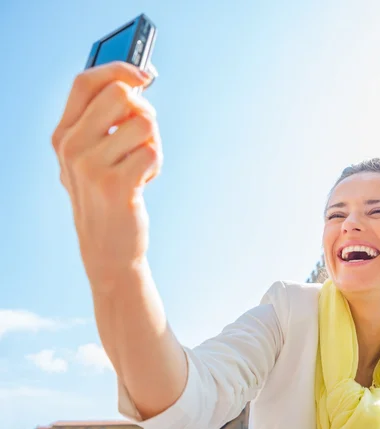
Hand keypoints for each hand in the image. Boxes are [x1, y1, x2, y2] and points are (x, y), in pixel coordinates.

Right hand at [52, 61, 161, 291]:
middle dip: (145, 112)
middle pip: (120, 95)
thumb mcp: (94, 156)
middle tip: (142, 138)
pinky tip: (142, 182)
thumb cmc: (107, 194)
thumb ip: (105, 120)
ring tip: (140, 166)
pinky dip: (155, 165)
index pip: (86, 81)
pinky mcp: (116, 185)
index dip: (118, 69)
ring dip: (152, 143)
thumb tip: (136, 82)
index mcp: (63, 134)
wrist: (107, 247)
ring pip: (144, 123)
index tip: (145, 75)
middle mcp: (71, 146)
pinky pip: (153, 151)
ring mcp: (91, 166)